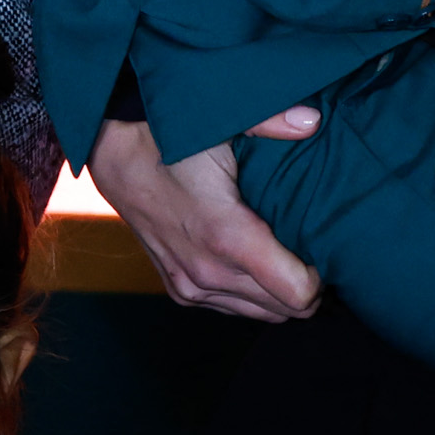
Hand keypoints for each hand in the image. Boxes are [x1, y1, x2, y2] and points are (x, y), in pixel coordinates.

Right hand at [85, 112, 322, 320]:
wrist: (111, 151)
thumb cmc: (167, 136)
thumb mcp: (219, 121)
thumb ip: (270, 120)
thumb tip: (313, 120)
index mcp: (226, 237)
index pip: (298, 294)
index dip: (321, 274)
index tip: (323, 245)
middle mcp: (208, 273)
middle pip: (286, 310)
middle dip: (307, 283)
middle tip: (312, 245)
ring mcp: (190, 286)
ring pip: (262, 314)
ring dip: (280, 291)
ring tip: (286, 252)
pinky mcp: (179, 289)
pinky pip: (233, 308)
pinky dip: (252, 292)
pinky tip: (254, 258)